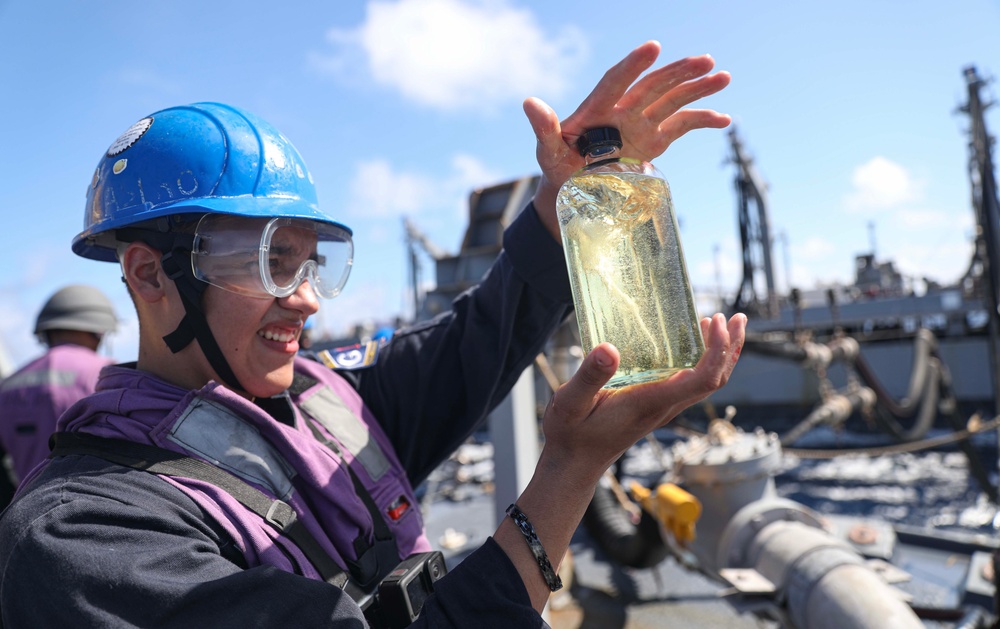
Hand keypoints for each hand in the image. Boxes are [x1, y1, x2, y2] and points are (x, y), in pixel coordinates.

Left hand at [523, 41, 731, 237]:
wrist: (573, 186)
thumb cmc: (557, 164)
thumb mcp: (546, 151)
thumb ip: (543, 128)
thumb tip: (529, 102)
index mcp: (597, 109)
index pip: (616, 81)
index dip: (633, 65)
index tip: (653, 48)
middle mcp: (623, 110)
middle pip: (653, 86)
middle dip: (678, 72)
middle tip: (705, 60)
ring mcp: (641, 124)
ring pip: (672, 101)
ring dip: (697, 89)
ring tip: (722, 77)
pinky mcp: (655, 141)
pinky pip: (681, 126)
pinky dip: (702, 121)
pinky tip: (724, 119)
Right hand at [539, 312, 746, 487]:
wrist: (575, 463)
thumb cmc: (572, 434)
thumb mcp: (571, 402)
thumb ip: (590, 376)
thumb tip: (608, 348)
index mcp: (651, 401)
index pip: (703, 379)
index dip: (718, 351)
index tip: (716, 322)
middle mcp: (665, 405)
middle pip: (716, 379)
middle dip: (731, 347)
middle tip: (737, 317)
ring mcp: (664, 406)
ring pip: (707, 382)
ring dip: (722, 354)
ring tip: (722, 323)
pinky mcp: (657, 405)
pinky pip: (692, 383)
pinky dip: (703, 361)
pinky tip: (691, 344)